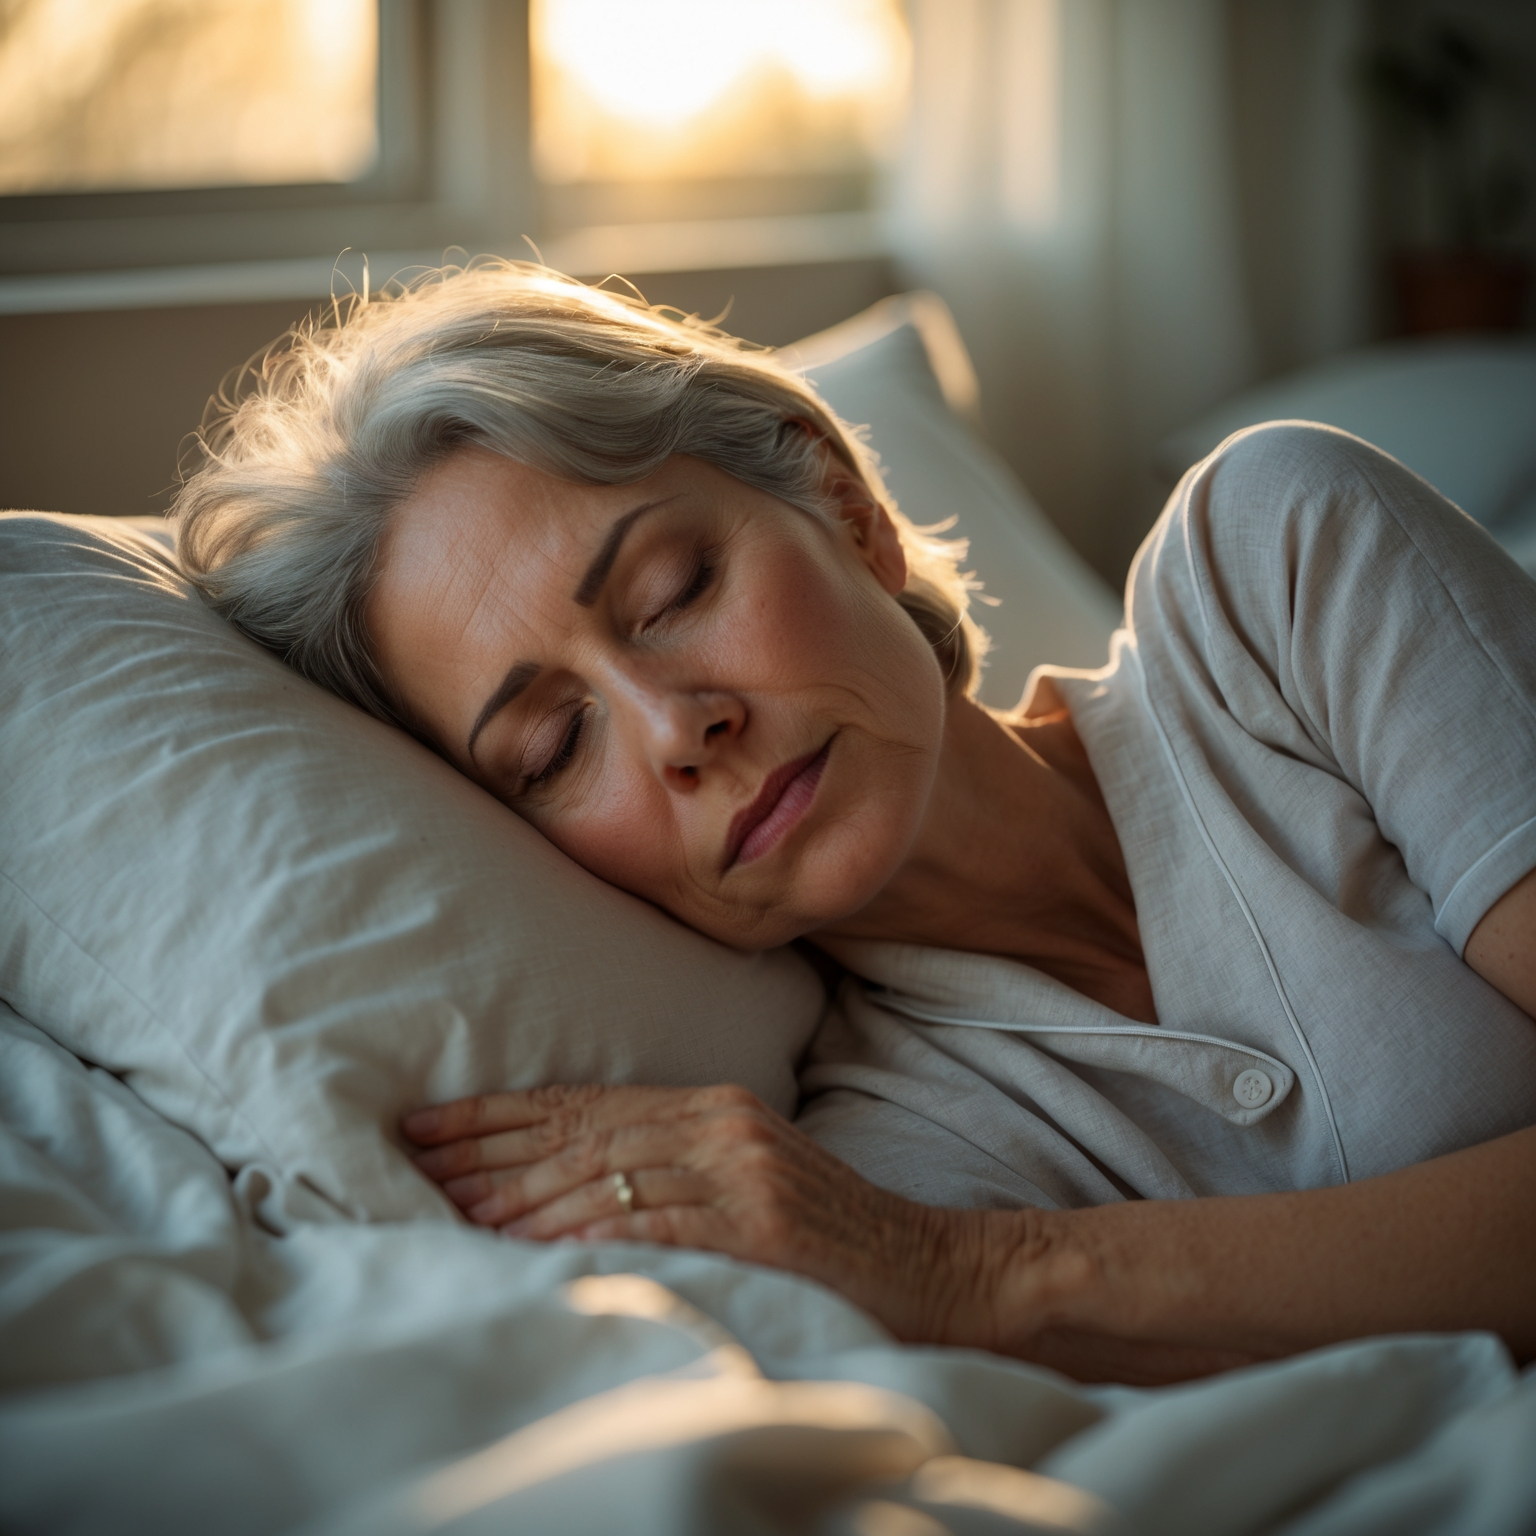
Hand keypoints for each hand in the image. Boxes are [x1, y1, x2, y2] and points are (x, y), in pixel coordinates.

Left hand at [402, 1083, 982, 1342]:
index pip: (582, 1102)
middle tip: (413, 1161)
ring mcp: (742, 1168)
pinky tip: (530, 1241)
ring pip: (606, 1171)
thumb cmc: (830, 1234)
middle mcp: (720, 1122)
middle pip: (580, 1131)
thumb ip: (669, 1166)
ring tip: (451, 1207)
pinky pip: (653, 1221)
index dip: (497, 1114)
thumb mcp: (746, 1177)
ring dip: (520, 1193)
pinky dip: (583, 1229)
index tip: (427, 1125)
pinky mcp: (760, 1220)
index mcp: (712, 1105)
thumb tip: (561, 1185)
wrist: (930, 1268)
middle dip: (488, 1148)